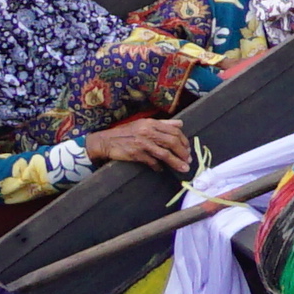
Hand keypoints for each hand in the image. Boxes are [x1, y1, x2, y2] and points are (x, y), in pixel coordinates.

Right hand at [83, 117, 200, 176]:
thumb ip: (163, 124)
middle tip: (188, 160)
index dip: (184, 141)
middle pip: (172, 142)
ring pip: (165, 154)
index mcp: (151, 123)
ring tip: (183, 168)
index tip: (188, 149)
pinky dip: (158, 167)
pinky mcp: (136, 154)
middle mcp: (147, 131)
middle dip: (183, 152)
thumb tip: (180, 124)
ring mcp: (142, 143)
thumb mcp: (143, 123)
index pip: (174, 131)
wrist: (105, 141)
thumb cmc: (125, 132)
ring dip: (176, 162)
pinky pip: (152, 162)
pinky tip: (161, 169)